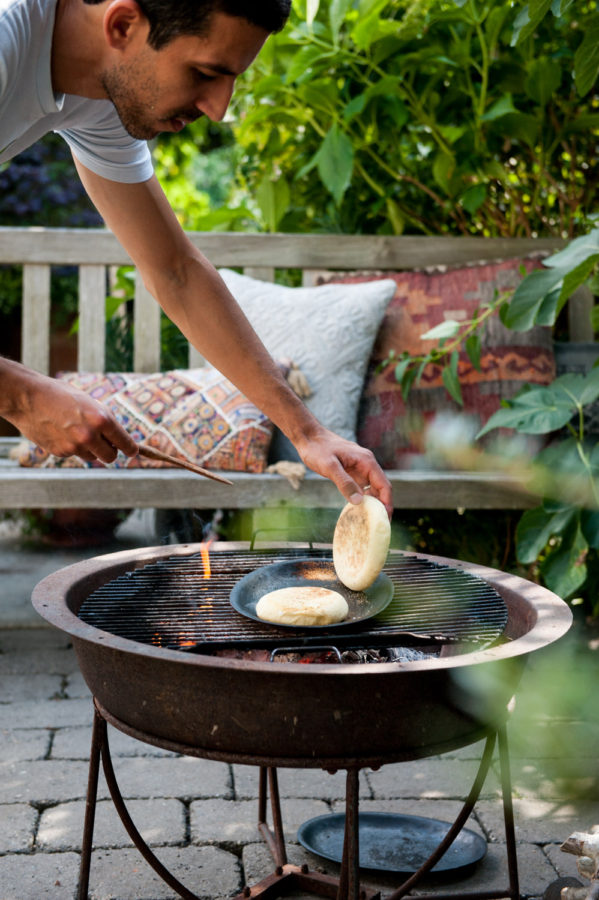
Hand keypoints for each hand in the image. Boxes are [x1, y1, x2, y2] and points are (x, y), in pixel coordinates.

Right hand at [2, 364, 137, 463]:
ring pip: (92, 457)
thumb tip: (117, 438)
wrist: (28, 398)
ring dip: (91, 450)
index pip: (124, 442)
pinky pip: (74, 455)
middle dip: (110, 452)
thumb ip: (103, 420)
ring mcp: (74, 446)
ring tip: (77, 431)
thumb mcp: (89, 402)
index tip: (132, 452)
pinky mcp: (61, 452)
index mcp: (102, 418)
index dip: (130, 449)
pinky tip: (61, 432)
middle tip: (105, 444)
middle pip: (110, 457)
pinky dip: (72, 447)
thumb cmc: (60, 395)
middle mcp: (90, 435)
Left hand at [295, 427, 392, 516]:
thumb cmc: (318, 449)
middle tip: (380, 524)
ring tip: (372, 520)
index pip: (384, 484)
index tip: (385, 518)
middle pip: (381, 487)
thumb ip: (344, 483)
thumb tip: (358, 502)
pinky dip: (363, 498)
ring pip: (372, 488)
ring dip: (374, 503)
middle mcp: (366, 464)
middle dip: (383, 505)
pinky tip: (359, 509)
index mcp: (366, 461)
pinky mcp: (351, 471)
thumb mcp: (329, 466)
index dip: (387, 502)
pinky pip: (362, 486)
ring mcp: (359, 467)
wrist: (308, 437)